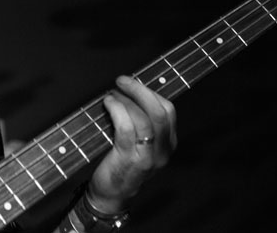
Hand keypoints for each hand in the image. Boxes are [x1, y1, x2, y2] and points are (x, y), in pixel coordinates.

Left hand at [86, 75, 176, 213]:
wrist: (111, 194)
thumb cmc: (121, 162)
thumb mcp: (140, 143)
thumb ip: (141, 121)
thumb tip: (129, 90)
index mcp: (168, 144)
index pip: (168, 110)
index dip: (150, 92)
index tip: (132, 83)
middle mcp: (163, 151)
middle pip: (160, 111)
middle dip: (140, 90)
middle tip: (121, 81)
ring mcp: (148, 157)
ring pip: (145, 118)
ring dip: (126, 100)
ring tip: (112, 94)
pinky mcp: (129, 159)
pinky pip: (127, 128)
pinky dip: (117, 110)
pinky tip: (108, 104)